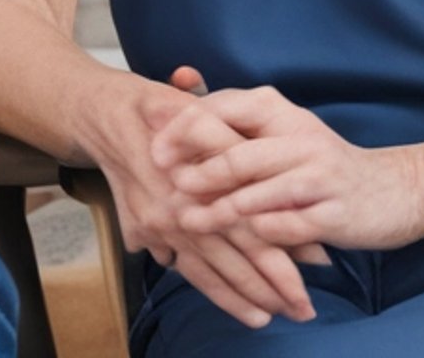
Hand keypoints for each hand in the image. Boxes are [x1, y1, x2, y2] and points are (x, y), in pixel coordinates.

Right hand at [87, 68, 325, 331]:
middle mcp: (183, 204)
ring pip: (211, 269)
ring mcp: (162, 221)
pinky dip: (212, 289)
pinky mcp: (144, 231)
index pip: (253, 220)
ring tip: (272, 314)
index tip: (320, 264)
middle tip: (303, 307)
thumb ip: (242, 155)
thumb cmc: (158, 107)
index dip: (287, 246)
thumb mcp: (203, 115)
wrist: (103, 114)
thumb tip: (282, 201)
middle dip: (273, 284)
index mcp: (202, 172)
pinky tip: (230, 303)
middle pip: (238, 253)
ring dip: (244, 296)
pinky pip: (184, 267)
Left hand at [151, 84, 423, 252]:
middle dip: (201, 171)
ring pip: (263, 192)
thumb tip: (177, 79)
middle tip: (169, 184)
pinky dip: (269, 231)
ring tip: (191, 220)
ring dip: (223, 209)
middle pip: (241, 153)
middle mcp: (299, 137)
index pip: (224, 109)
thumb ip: (233, 114)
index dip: (186, 128)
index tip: (155, 147)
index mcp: (280, 111)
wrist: (394, 188)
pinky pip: (295, 224)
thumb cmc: (320, 160)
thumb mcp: (280, 127)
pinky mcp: (337, 212)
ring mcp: (320, 176)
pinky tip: (247, 237)